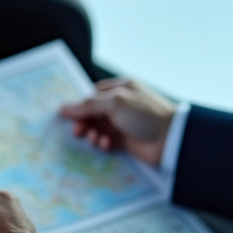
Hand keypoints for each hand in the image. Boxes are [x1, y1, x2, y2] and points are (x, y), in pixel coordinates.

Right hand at [59, 78, 176, 165]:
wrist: (170, 139)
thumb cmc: (145, 114)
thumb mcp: (115, 102)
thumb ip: (89, 105)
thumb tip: (63, 108)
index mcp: (120, 88)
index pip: (93, 95)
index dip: (80, 106)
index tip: (68, 116)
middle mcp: (121, 104)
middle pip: (93, 113)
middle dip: (84, 122)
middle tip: (78, 131)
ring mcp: (123, 123)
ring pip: (98, 128)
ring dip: (93, 134)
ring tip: (96, 138)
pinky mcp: (125, 140)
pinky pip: (106, 141)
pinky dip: (103, 143)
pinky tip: (107, 144)